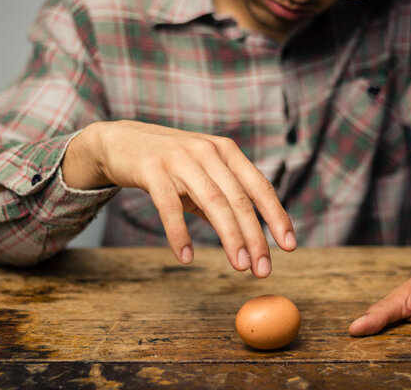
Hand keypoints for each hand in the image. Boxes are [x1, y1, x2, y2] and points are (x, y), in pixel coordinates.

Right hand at [62, 120, 296, 276]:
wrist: (121, 141)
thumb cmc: (169, 163)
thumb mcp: (202, 174)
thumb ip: (224, 197)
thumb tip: (249, 236)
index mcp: (226, 152)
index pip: (259, 186)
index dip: (277, 216)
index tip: (289, 246)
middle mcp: (208, 152)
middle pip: (239, 200)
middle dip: (255, 237)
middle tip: (263, 269)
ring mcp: (180, 159)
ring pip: (213, 202)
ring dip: (230, 237)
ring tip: (240, 266)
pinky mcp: (152, 169)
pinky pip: (169, 206)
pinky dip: (179, 233)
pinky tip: (186, 257)